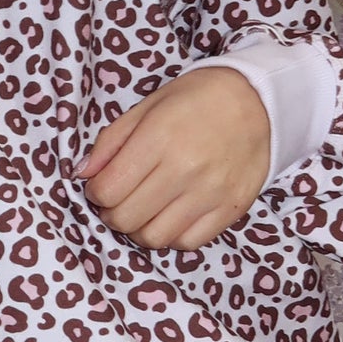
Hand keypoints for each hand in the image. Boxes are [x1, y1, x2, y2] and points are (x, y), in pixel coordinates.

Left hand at [76, 66, 272, 249]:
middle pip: (126, 219)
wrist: (260, 100)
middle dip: (111, 213)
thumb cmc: (197, 99)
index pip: (108, 190)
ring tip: (143, 210)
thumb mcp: (148, 106)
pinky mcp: (231, 209)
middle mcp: (184, 169)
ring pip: (154, 238)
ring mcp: (210, 193)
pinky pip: (188, 243)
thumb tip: (82, 174)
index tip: (102, 185)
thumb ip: (111, 141)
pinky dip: (171, 236)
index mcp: (158, 139)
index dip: (95, 193)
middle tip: (118, 200)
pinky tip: (170, 216)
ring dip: (139, 229)